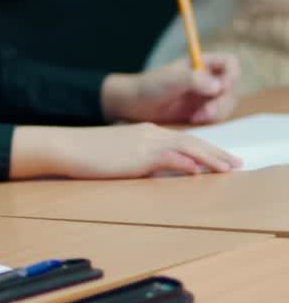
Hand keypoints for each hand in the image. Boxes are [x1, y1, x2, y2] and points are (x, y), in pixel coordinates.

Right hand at [52, 122, 240, 178]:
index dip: (207, 148)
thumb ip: (145, 159)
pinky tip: (197, 170)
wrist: (66, 145)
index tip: (223, 159)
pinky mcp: (136, 155)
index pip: (184, 139)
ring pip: (186, 147)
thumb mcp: (121, 154)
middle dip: (217, 153)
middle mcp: (149, 133)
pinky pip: (167, 157)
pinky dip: (184, 163)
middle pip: (191, 141)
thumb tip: (166, 170)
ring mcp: (143, 143)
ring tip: (228, 168)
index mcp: (146, 132)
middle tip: (237, 164)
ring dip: (210, 158)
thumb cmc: (88, 152)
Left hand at [103, 54, 240, 125]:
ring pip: (227, 102)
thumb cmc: (150, 86)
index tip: (221, 87)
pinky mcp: (202, 109)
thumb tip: (219, 86)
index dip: (231, 75)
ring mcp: (205, 94)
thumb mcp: (171, 80)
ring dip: (218, 111)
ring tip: (197, 117)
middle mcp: (207, 77)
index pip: (230, 63)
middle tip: (207, 111)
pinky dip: (211, 119)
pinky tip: (194, 119)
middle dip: (223, 100)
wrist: (135, 104)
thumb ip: (194, 80)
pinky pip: (218, 115)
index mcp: (201, 63)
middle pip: (232, 87)